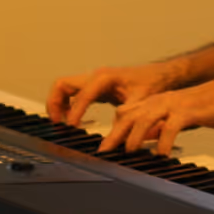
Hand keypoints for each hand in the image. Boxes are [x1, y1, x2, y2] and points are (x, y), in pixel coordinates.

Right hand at [47, 62, 182, 126]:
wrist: (159, 75)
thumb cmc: (151, 83)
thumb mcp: (140, 102)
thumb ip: (127, 118)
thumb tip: (115, 138)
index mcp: (104, 78)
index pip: (81, 94)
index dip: (74, 111)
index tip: (70, 127)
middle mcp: (95, 76)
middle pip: (62, 85)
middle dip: (54, 103)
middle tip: (56, 123)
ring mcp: (93, 81)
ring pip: (64, 88)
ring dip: (58, 104)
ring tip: (60, 124)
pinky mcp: (95, 87)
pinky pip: (73, 94)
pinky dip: (67, 105)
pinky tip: (73, 121)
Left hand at [98, 79, 213, 156]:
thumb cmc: (201, 107)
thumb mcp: (174, 118)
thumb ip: (157, 128)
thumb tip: (141, 141)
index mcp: (154, 103)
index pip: (125, 114)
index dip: (112, 130)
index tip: (103, 149)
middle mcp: (158, 102)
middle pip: (129, 115)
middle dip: (114, 134)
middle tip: (104, 152)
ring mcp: (172, 105)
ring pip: (145, 118)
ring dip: (135, 136)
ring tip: (130, 152)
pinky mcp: (187, 112)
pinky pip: (171, 127)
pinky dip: (164, 141)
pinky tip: (161, 154)